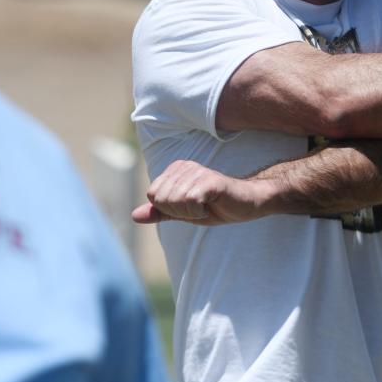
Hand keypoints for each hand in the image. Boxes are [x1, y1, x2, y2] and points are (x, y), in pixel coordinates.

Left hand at [131, 160, 268, 225]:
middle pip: (162, 200)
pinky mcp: (208, 181)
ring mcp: (196, 171)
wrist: (248, 203)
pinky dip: (199, 212)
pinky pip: (190, 202)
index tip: (191, 206)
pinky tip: (212, 205)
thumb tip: (134, 216)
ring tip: (208, 205)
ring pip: (175, 202)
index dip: (171, 209)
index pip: (153, 196)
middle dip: (180, 212)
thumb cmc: (217, 206)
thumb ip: (160, 212)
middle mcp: (183, 166)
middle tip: (200, 207)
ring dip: (192, 213)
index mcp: (174, 170)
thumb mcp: (184, 212)